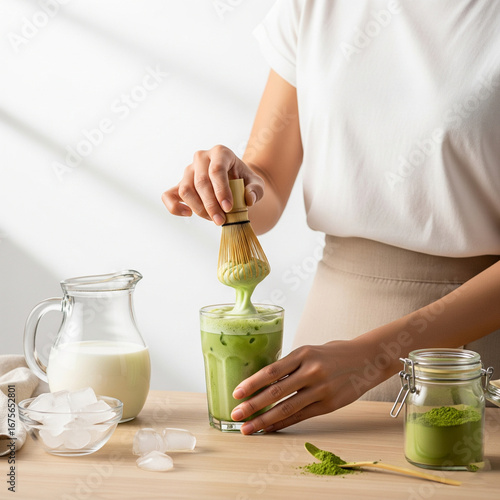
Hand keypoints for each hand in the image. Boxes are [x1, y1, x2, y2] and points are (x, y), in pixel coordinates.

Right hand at [161, 145, 264, 224]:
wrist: (236, 182)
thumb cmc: (246, 182)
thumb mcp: (257, 184)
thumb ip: (256, 190)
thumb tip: (248, 199)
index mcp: (221, 153)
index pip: (216, 170)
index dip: (221, 191)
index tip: (229, 208)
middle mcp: (202, 158)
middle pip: (200, 182)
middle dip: (211, 205)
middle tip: (221, 221)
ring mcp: (189, 170)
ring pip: (186, 190)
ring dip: (199, 208)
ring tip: (214, 219)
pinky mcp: (180, 184)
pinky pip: (168, 195)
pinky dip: (174, 207)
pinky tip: (188, 214)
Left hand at [230, 340, 383, 434]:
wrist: (366, 359)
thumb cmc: (332, 354)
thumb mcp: (310, 351)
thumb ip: (290, 365)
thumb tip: (262, 381)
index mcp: (303, 353)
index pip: (272, 370)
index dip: (252, 383)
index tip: (237, 393)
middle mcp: (311, 371)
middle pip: (276, 392)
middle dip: (253, 405)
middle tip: (236, 415)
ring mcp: (321, 389)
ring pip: (287, 408)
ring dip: (264, 420)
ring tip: (248, 428)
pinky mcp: (329, 404)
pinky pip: (301, 416)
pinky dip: (282, 423)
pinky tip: (269, 428)